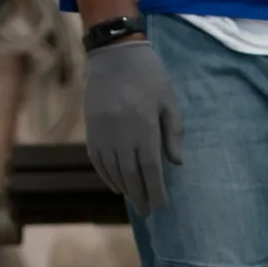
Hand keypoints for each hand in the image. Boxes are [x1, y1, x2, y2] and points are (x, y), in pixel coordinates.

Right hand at [83, 41, 182, 216]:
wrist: (114, 54)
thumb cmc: (149, 76)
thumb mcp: (169, 101)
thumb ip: (173, 133)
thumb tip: (177, 163)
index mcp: (144, 129)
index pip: (151, 170)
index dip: (156, 191)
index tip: (161, 206)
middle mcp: (122, 135)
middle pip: (131, 176)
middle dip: (140, 197)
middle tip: (147, 212)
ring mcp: (103, 134)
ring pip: (113, 171)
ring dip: (124, 190)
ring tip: (134, 201)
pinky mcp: (91, 130)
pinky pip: (97, 161)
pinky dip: (106, 177)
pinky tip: (116, 186)